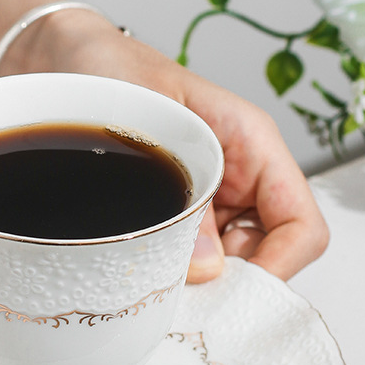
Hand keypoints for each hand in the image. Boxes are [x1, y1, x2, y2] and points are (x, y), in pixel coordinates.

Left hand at [17, 10, 329, 282]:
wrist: (64, 66)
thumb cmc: (108, 69)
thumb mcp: (143, 120)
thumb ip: (179, 190)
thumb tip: (207, 267)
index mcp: (251, 144)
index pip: (301, 224)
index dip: (280, 266)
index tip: (234, 292)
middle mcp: (239, 178)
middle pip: (269, 256)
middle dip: (233, 283)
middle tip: (184, 297)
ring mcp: (209, 201)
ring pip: (230, 266)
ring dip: (200, 285)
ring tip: (155, 283)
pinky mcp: (178, 217)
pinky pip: (191, 261)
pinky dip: (174, 279)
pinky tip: (144, 277)